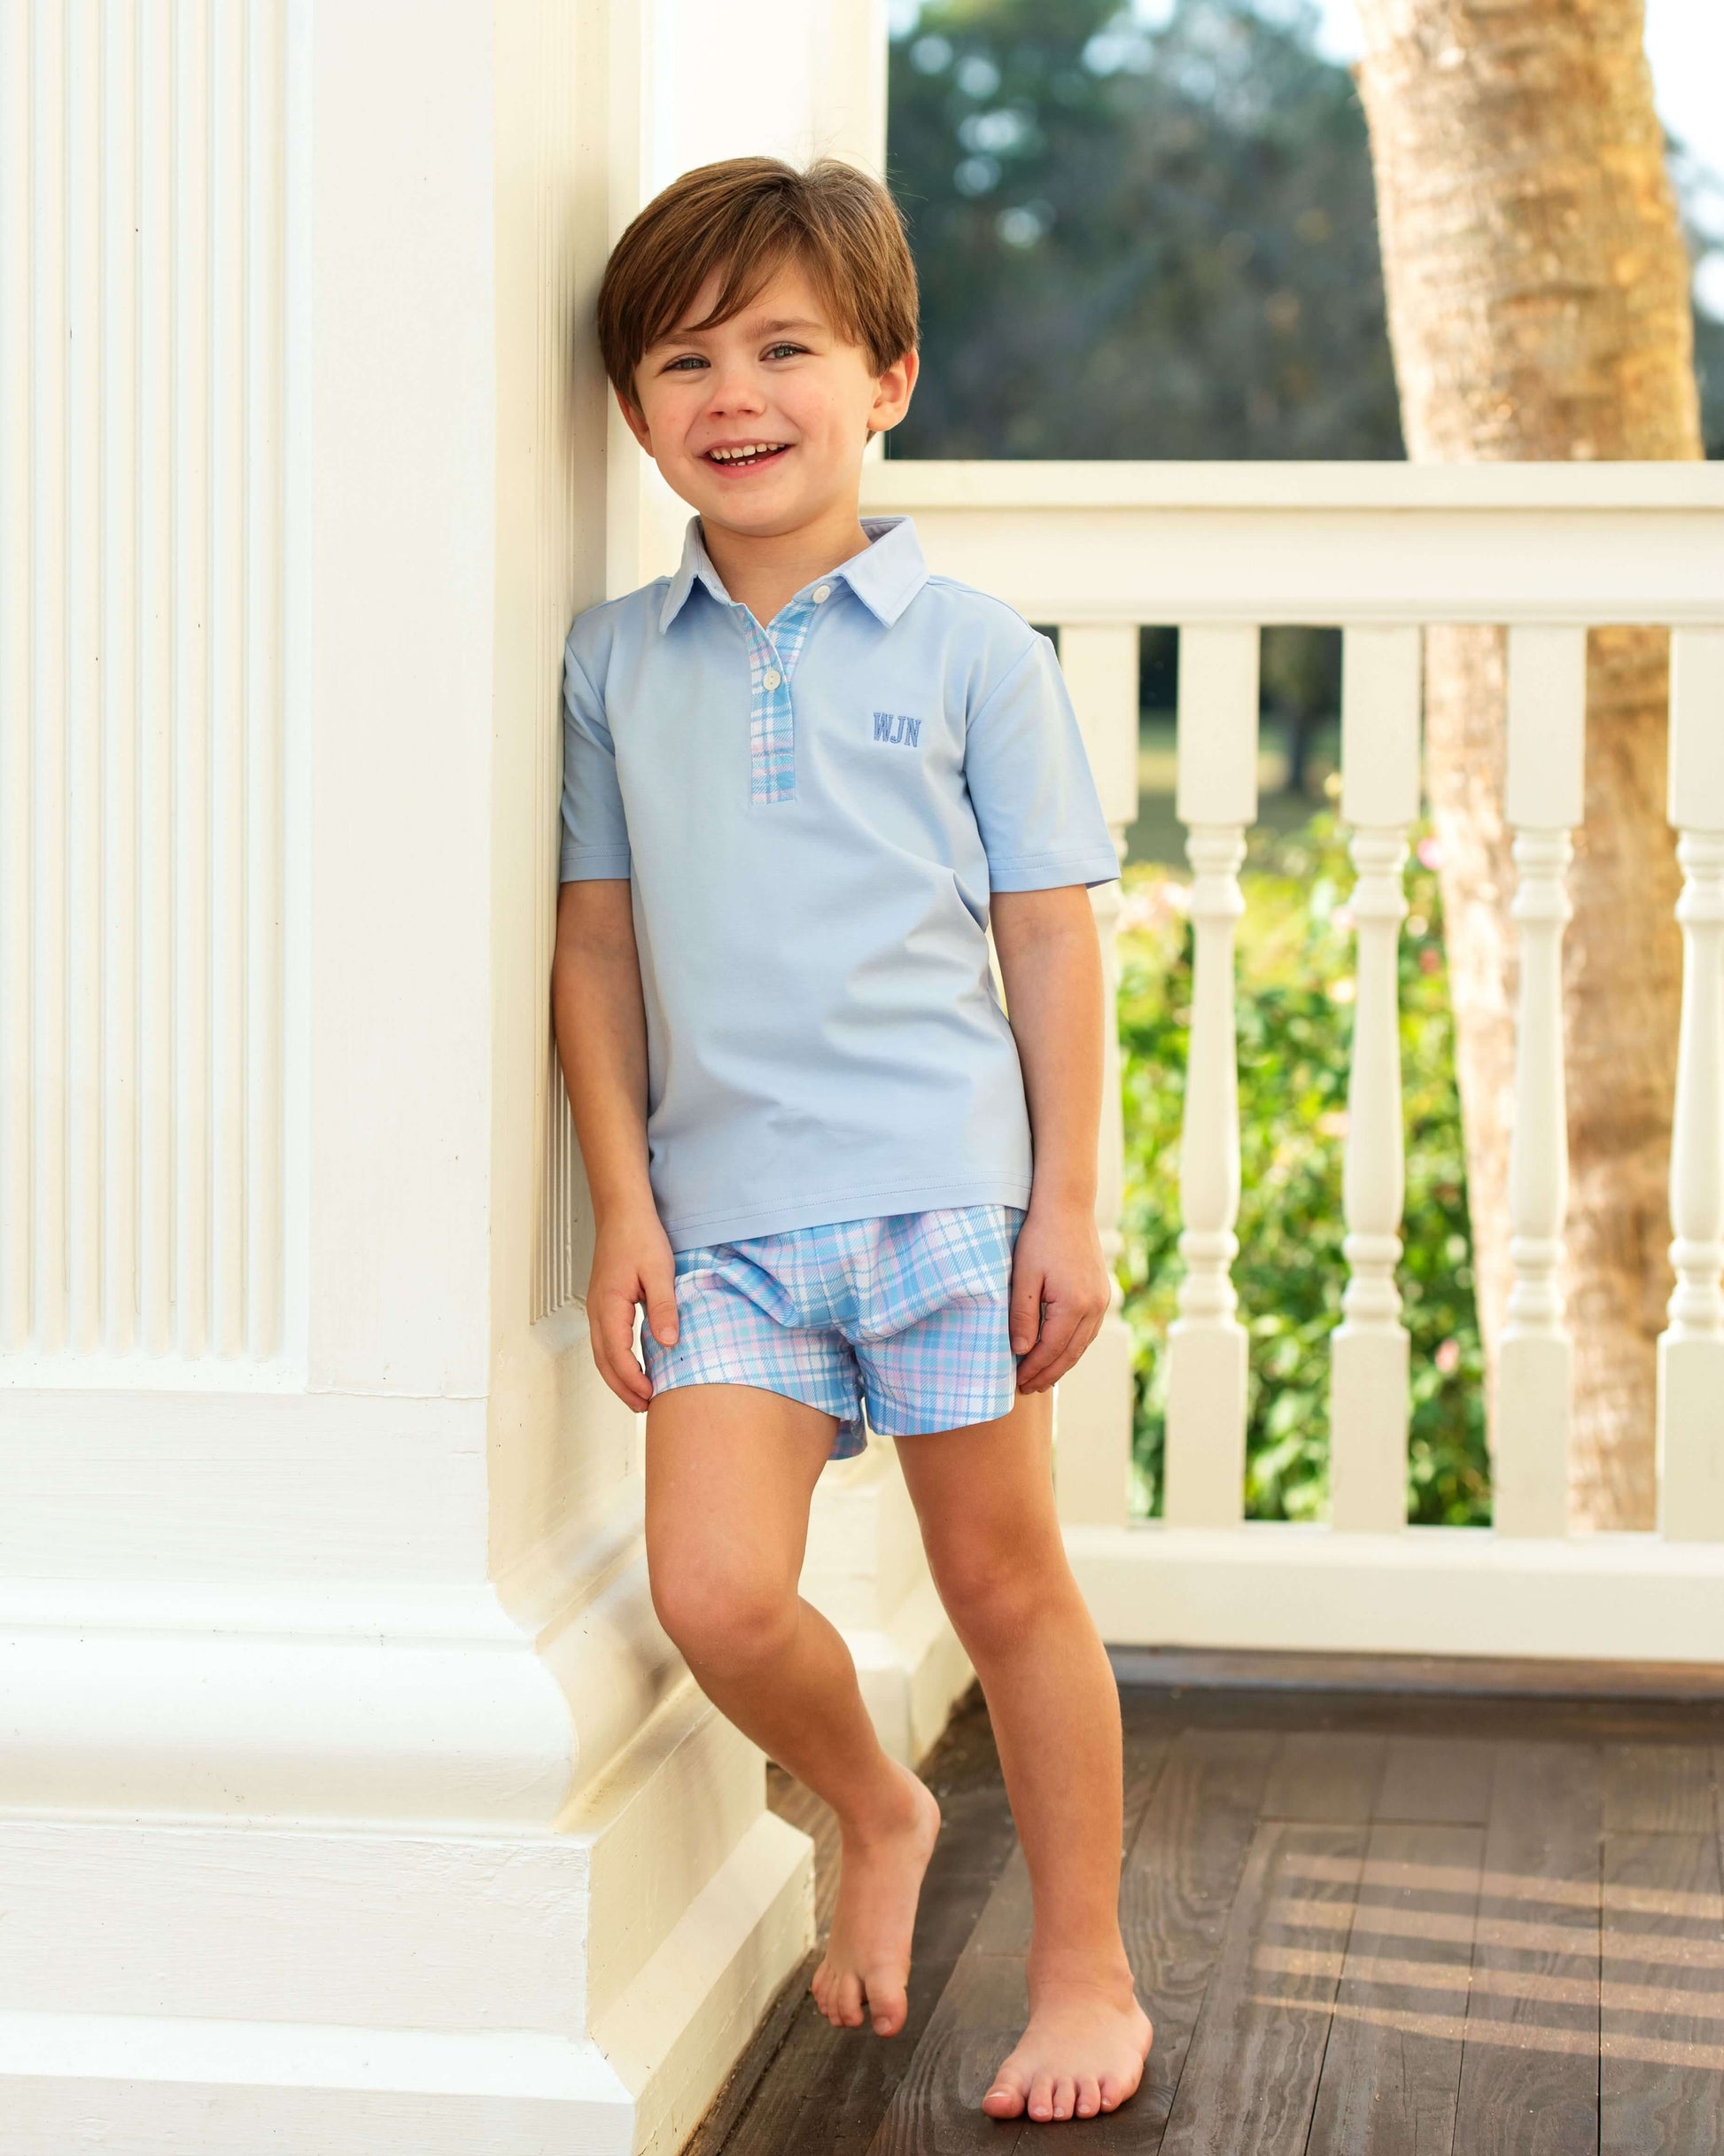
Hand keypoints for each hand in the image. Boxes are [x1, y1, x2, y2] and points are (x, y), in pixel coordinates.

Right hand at [586, 1207, 679, 1410]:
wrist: (622, 1211)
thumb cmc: (639, 1235)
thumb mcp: (660, 1270)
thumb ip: (663, 1307)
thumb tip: (668, 1342)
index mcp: (609, 1305)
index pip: (617, 1354)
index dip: (632, 1380)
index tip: (651, 1395)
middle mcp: (597, 1310)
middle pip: (603, 1361)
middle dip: (622, 1388)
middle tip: (644, 1408)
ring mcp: (597, 1307)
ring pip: (602, 1353)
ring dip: (618, 1377)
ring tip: (639, 1396)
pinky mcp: (603, 1303)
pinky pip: (606, 1340)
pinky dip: (617, 1360)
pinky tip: (634, 1365)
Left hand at [1009, 1201, 1110, 1393]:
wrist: (1068, 1207)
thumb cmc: (1040, 1238)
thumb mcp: (1023, 1276)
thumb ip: (1022, 1315)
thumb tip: (1022, 1351)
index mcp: (1074, 1305)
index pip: (1050, 1350)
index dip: (1033, 1369)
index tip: (1017, 1382)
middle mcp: (1094, 1307)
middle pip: (1069, 1354)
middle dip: (1048, 1374)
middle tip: (1027, 1389)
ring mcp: (1102, 1301)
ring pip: (1082, 1345)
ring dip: (1062, 1364)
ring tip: (1042, 1377)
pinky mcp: (1102, 1293)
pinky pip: (1089, 1331)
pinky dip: (1073, 1346)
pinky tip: (1060, 1351)